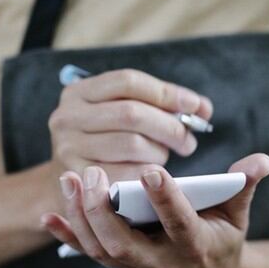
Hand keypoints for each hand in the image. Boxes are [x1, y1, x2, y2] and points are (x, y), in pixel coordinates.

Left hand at [41, 153, 268, 267]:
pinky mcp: (120, 265)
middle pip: (126, 243)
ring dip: (81, 217)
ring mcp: (137, 267)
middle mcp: (162, 261)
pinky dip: (68, 235)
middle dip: (104, 210)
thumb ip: (245, 186)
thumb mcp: (238, 214)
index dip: (166, 199)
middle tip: (93, 173)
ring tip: (69, 179)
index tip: (150, 169)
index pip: (179, 222)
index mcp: (196, 245)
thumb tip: (263, 160)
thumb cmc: (223, 237)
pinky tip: (48, 215)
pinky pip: (90, 252)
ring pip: (102, 248)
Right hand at [47, 68, 212, 190]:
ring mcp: (67, 148)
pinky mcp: (78, 180)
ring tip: (164, 158)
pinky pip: (126, 174)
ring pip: (132, 144)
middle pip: (131, 113)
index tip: (195, 106)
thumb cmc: (106, 145)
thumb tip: (202, 108)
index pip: (129, 81)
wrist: (69, 186)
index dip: (166, 93)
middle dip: (169, 126)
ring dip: (159, 152)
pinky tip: (154, 176)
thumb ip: (160, 106)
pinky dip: (148, 174)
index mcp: (78, 92)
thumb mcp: (121, 116)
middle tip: (189, 141)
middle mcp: (66, 117)